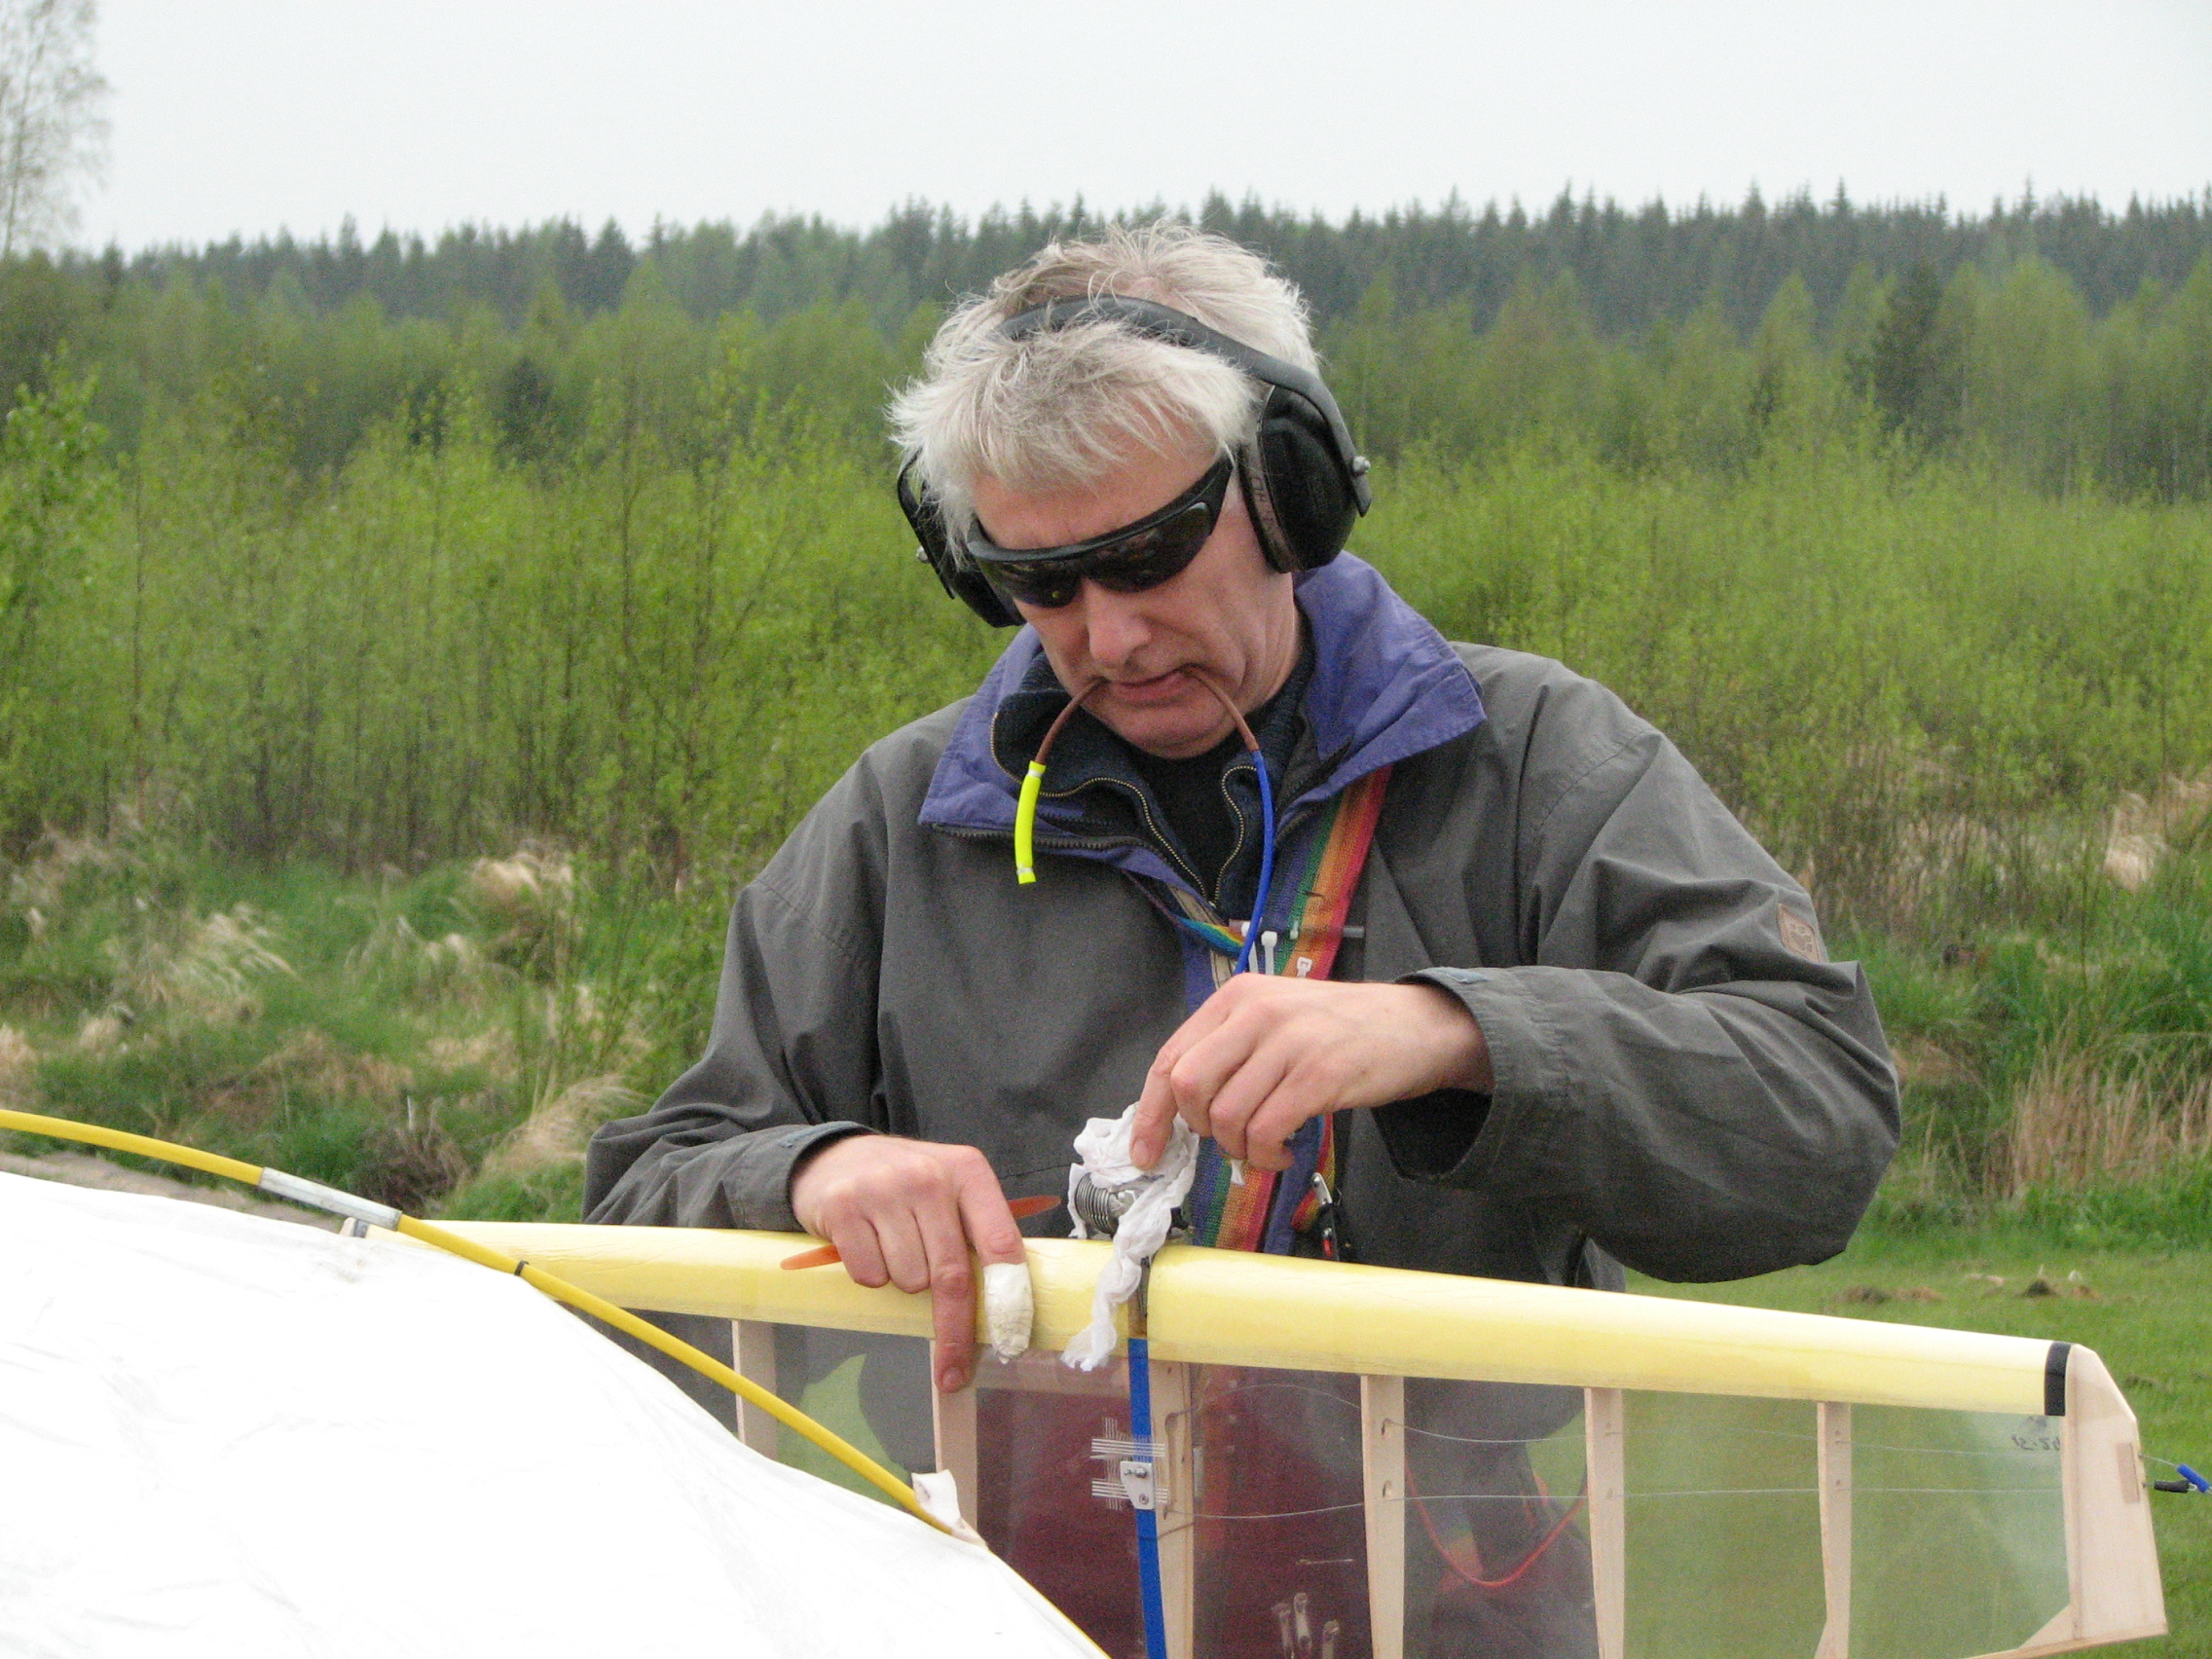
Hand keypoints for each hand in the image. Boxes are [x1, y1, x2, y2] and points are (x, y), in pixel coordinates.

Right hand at [788, 1136, 1024, 1393]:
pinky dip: (870, 1275)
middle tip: (952, 1372)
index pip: (1001, 1244)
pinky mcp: (843, 1206)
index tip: (1008, 1344)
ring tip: (894, 1250)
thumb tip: (1004, 1310)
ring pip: (909, 1280)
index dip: (1007, 1301)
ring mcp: (883, 1189)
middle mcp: (929, 1176)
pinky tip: (866, 1245)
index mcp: (969, 1171)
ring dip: (904, 1283)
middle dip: (954, 1331)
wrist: (836, 1157)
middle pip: (952, 1276)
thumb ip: (977, 1234)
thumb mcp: (950, 1192)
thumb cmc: (906, 1186)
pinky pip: (869, 1275)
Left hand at [1130, 977, 1492, 1171]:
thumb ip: (1230, 1050)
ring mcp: (1289, 1041)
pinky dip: (1268, 1156)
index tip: (1146, 1153)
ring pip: (1226, 1116)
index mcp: (1237, 996)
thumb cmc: (1341, 1029)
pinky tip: (1286, 1153)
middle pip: (1189, 1087)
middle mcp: (1257, 1012)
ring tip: (1267, 1148)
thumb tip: (1181, 1110)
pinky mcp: (1320, 1074)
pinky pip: (1267, 1131)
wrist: (1416, 1025)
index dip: (1151, 1114)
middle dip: (1200, 1130)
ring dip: (1241, 1149)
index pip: (1171, 1059)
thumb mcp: (1276, 1018)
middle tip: (1230, 1140)